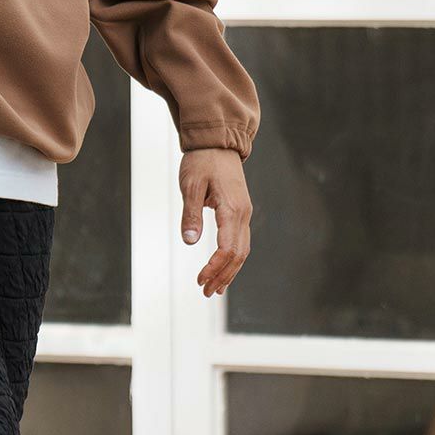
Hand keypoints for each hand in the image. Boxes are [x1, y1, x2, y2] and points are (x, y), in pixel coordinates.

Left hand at [179, 148, 251, 296]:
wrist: (217, 142)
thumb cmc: (201, 161)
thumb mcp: (190, 185)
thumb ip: (190, 214)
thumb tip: (191, 242)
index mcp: (232, 209)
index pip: (227, 249)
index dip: (214, 268)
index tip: (199, 280)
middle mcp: (243, 214)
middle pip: (239, 255)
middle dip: (223, 276)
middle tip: (205, 292)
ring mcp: (244, 213)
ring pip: (242, 251)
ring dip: (229, 271)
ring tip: (214, 289)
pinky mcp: (240, 212)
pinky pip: (240, 241)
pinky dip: (232, 259)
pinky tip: (222, 270)